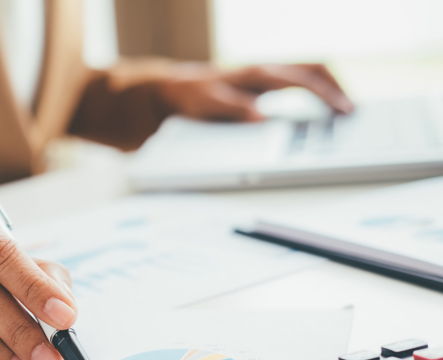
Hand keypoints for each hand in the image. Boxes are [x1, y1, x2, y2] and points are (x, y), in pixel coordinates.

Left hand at [156, 63, 353, 121]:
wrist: (179, 88)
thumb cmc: (194, 96)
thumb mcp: (210, 104)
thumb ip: (235, 109)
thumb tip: (263, 117)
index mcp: (259, 74)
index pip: (303, 81)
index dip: (326, 95)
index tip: (343, 111)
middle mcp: (266, 70)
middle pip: (315, 69)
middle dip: (338, 88)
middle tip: (353, 111)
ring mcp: (268, 75)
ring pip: (309, 73)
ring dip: (330, 87)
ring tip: (345, 109)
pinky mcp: (266, 83)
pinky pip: (299, 81)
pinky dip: (317, 90)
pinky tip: (322, 108)